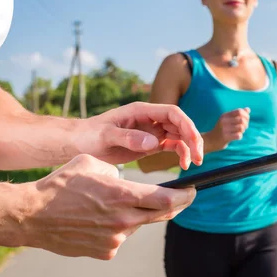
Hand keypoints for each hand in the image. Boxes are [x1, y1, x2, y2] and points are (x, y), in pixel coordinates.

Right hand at [21, 154, 195, 259]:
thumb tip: (127, 180)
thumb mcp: (93, 163)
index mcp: (122, 196)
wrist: (32, 215)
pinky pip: (121, 237)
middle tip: (182, 197)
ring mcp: (115, 239)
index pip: (167, 199)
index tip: (193, 191)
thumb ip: (118, 172)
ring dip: (136, 214)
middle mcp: (123, 220)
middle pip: (161, 214)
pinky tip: (98, 220)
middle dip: (175, 205)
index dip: (185, 196)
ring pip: (138, 224)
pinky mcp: (106, 252)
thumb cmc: (61, 185)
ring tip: (112, 204)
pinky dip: (118, 227)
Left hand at [74, 102, 203, 169]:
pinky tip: (184, 165)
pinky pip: (172, 146)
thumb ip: (128, 137)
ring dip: (189, 147)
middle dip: (193, 139)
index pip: (173, 113)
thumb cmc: (88, 136)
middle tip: (199, 158)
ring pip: (179, 135)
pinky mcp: (150, 144)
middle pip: (180, 124)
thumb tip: (153, 142)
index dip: (187, 125)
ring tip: (194, 163)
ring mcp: (151, 131)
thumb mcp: (105, 136)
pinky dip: (181, 154)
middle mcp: (150, 119)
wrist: (77, 144)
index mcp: (141, 111)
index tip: (194, 142)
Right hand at [206, 108, 250, 150]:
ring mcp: (224, 129)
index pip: (239, 111)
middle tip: (244, 128)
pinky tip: (236, 137)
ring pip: (241, 127)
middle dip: (246, 124)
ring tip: (239, 132)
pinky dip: (240, 136)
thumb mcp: (228, 120)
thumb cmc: (222, 129)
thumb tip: (248, 109)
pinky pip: (238, 135)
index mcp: (225, 115)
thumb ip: (238, 115)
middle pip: (241, 119)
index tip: (246, 120)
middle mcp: (224, 121)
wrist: (211, 141)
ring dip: (243, 131)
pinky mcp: (225, 137)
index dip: (246, 115)